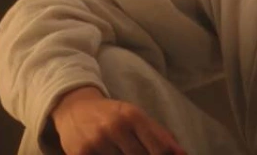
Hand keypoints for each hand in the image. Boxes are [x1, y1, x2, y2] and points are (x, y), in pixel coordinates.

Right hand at [51, 86, 187, 154]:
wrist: (74, 107)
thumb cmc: (111, 115)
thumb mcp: (136, 117)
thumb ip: (160, 136)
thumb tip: (183, 154)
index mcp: (133, 116)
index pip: (159, 148)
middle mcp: (115, 127)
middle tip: (138, 153)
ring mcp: (97, 141)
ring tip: (122, 151)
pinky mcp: (80, 153)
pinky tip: (108, 154)